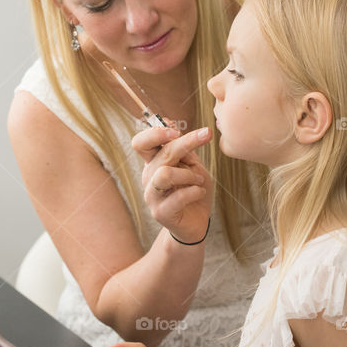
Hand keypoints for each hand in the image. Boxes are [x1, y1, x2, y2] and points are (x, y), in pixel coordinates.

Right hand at [131, 126, 213, 242]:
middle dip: (186, 142)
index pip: (141, 143)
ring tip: (199, 179)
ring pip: (165, 174)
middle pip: (161, 153)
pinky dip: (195, 191)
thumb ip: (183, 149)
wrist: (196, 223)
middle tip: (205, 135)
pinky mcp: (160, 213)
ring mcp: (152, 196)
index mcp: (153, 163)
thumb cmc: (194, 191)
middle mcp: (149, 177)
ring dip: (188, 173)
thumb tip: (170, 124)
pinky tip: (200, 192)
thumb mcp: (192, 166)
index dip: (154, 133)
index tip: (176, 129)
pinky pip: (178, 196)